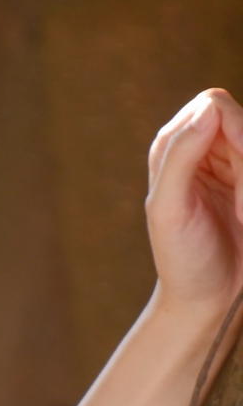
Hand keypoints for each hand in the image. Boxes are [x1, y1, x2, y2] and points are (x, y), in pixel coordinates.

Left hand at [145, 87, 242, 324]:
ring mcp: (234, 165)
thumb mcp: (169, 208)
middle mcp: (205, 148)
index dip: (236, 124)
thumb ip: (181, 155)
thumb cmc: (181, 258)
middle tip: (242, 211)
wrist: (208, 300)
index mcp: (174, 146)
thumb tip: (208, 110)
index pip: (214, 105)